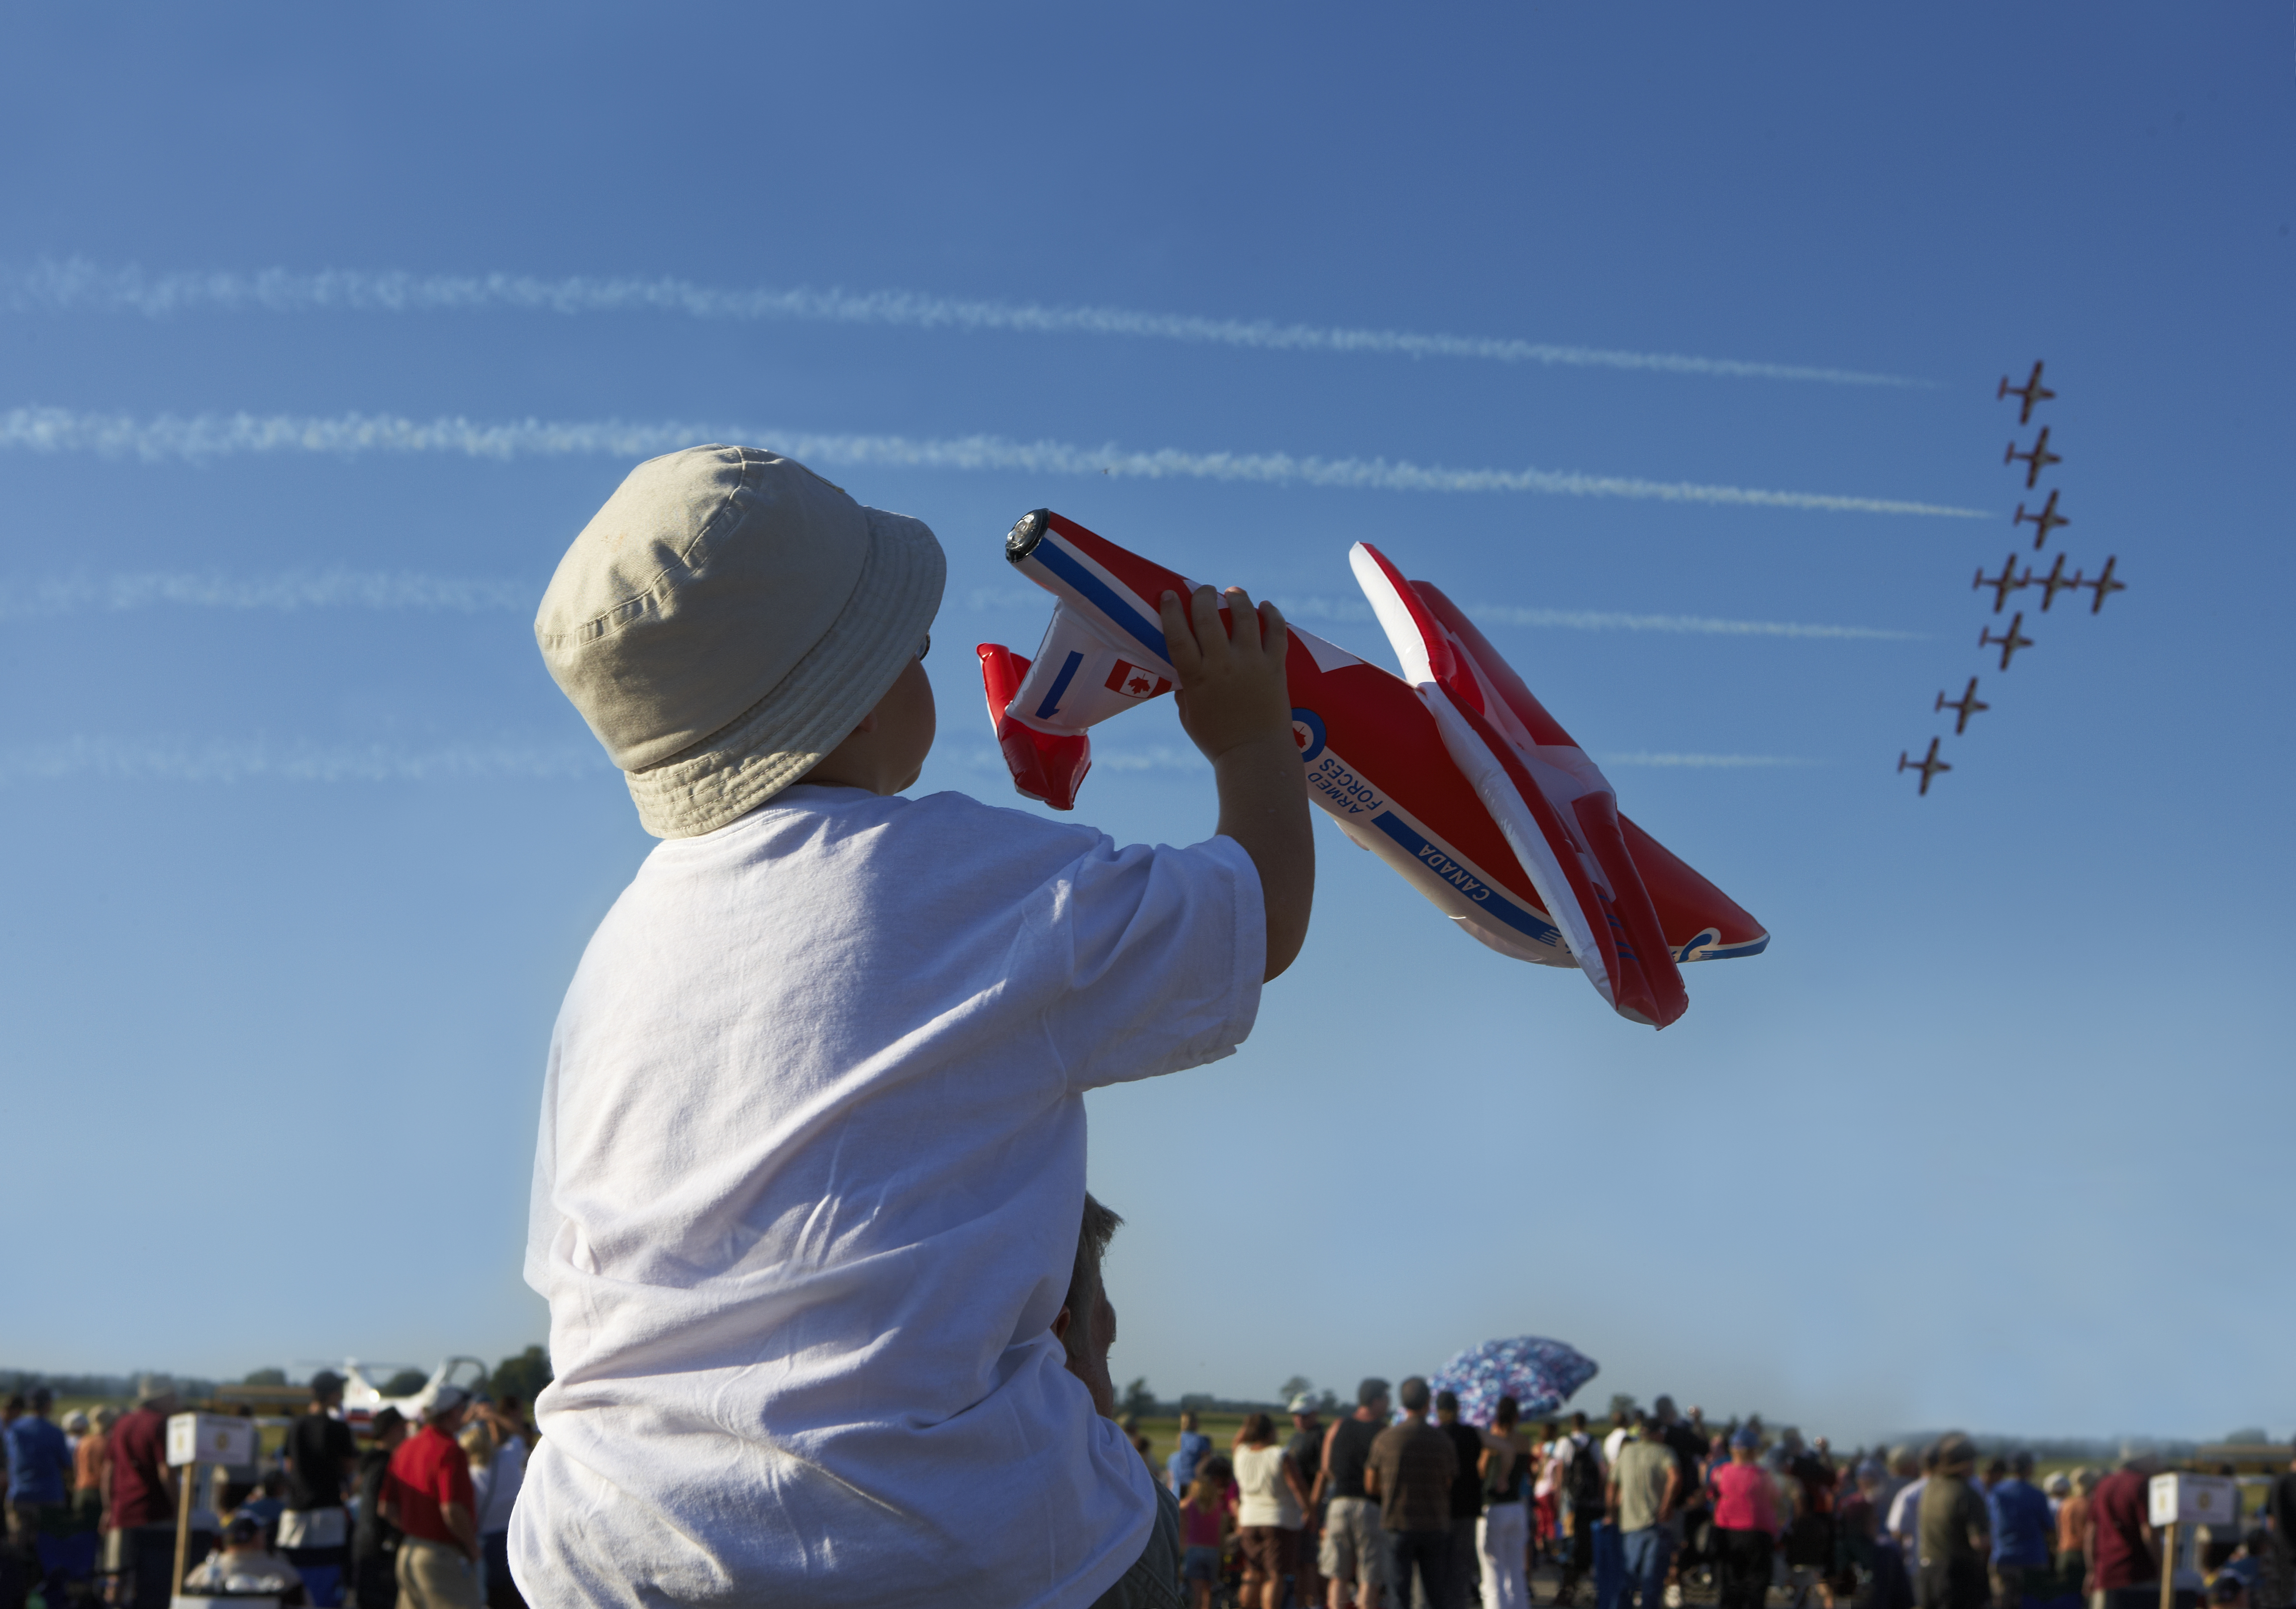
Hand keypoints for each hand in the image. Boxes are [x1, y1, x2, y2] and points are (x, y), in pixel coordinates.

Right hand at [1158, 585, 1292, 763]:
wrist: (1255, 755)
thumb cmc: (1217, 740)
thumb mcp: (1189, 716)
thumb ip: (1185, 690)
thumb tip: (1183, 674)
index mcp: (1196, 677)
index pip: (1177, 633)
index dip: (1170, 610)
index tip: (1169, 594)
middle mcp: (1222, 664)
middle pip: (1207, 616)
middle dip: (1203, 595)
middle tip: (1203, 590)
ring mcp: (1251, 663)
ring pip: (1244, 615)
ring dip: (1237, 598)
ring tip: (1233, 592)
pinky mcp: (1275, 666)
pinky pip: (1276, 631)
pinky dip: (1272, 614)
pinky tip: (1265, 606)